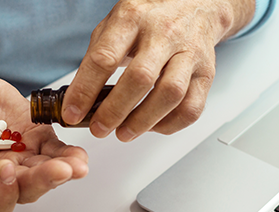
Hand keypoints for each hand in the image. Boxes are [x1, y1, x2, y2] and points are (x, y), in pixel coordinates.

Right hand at [0, 45, 88, 211]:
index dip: (1, 196)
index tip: (5, 169)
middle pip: (24, 192)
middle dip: (42, 181)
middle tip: (58, 170)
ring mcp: (21, 161)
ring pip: (45, 175)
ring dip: (63, 171)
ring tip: (76, 164)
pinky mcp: (37, 142)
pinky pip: (57, 153)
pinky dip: (69, 154)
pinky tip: (78, 154)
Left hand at [61, 0, 254, 141]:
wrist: (196, 5)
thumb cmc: (150, 17)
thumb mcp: (116, 23)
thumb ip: (98, 55)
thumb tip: (78, 97)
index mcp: (133, 18)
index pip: (105, 57)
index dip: (85, 90)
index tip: (73, 112)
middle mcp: (164, 34)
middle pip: (140, 78)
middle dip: (115, 110)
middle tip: (100, 128)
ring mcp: (189, 53)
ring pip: (170, 95)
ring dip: (144, 121)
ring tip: (124, 132)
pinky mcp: (206, 73)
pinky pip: (192, 107)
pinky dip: (170, 124)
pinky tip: (153, 126)